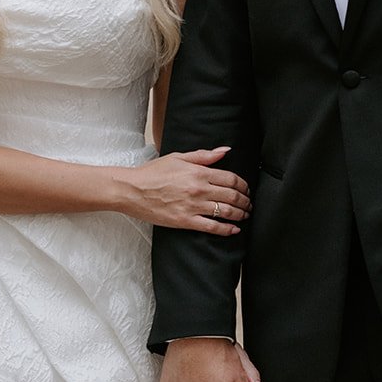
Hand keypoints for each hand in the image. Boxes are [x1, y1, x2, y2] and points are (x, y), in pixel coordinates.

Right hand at [122, 147, 249, 233]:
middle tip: (249, 204)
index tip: (246, 189)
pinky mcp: (185, 221)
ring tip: (245, 215)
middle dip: (245, 201)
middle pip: (232, 196)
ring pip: (226, 212)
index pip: (231, 179)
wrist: (132, 190)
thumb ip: (204, 155)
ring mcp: (193, 206)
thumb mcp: (178, 158)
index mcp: (198, 172)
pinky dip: (227, 229)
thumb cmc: (152, 173)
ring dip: (240, 214)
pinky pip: (212, 227)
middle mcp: (199, 189)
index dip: (243, 185)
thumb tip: (225, 151)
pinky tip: (234, 230)